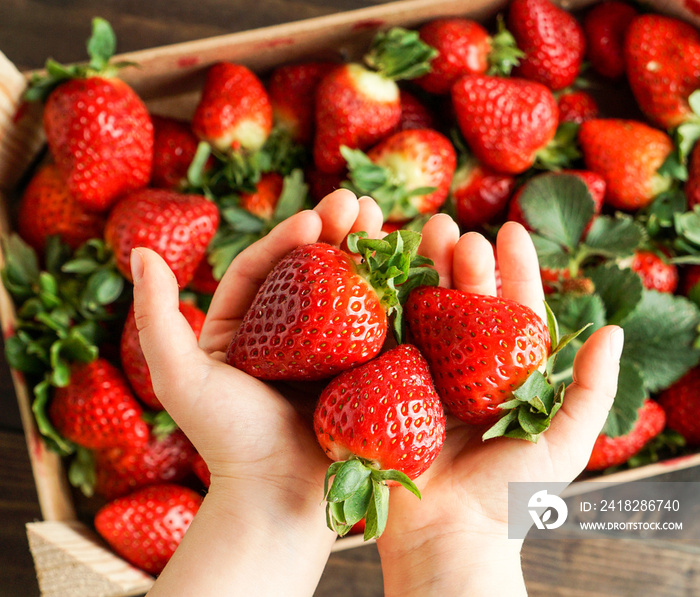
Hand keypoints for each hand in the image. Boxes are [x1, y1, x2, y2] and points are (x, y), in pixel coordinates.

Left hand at [134, 190, 383, 595]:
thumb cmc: (227, 441)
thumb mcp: (181, 378)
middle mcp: (286, 334)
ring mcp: (328, 351)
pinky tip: (407, 264)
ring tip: (383, 219)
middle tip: (358, 203)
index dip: (289, 236)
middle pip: (311, 270)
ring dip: (365, 251)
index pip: (266, 267)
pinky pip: (376, 324)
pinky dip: (391, 292)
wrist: (278, 500)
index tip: (315, 216)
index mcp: (243, 327)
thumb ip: (156, 316)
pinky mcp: (362, 369)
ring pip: (346, 290)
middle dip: (335, 231)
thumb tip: (140, 251)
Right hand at [376, 215, 623, 596]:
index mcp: (507, 375)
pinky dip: (387, 304)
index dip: (516, 270)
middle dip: (465, 263)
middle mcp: (465, 368)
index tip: (510, 230)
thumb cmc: (508, 496)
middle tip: (458, 232)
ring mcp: (424, 375)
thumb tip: (614, 332)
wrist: (446, 536)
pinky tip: (384, 273)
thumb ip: (591, 390)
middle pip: (467, 303)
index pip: (515, 311)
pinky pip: (387, 339)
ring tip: (424, 233)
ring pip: (426, 311)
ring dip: (425, 271)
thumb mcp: (563, 443)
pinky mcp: (387, 386)